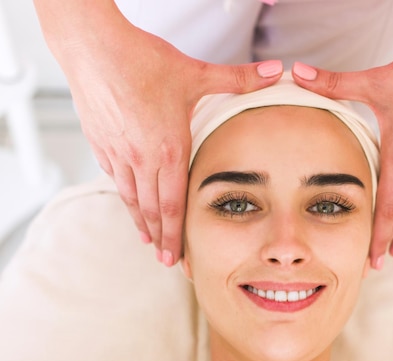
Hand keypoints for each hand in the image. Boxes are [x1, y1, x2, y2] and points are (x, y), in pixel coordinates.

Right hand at [63, 21, 282, 265]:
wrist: (93, 47)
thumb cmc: (142, 60)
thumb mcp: (196, 73)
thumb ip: (239, 78)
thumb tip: (277, 72)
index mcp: (168, 148)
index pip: (173, 204)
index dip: (176, 235)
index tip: (176, 257)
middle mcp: (142, 157)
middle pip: (152, 209)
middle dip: (160, 238)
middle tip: (166, 260)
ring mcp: (118, 152)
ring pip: (132, 197)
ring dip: (141, 222)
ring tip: (147, 241)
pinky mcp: (101, 142)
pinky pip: (116, 177)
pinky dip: (125, 195)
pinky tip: (129, 202)